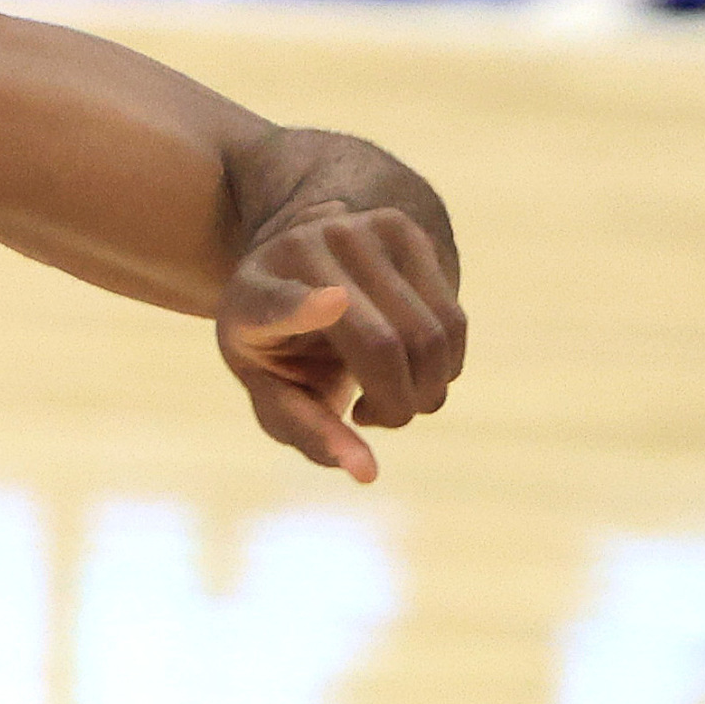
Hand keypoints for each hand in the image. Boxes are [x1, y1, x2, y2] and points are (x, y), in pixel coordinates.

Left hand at [216, 205, 464, 482]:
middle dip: (398, 407)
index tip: (333, 302)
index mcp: (251, 297)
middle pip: (385, 345)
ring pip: (432, 335)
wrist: (296, 266)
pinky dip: (444, 364)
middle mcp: (302, 251)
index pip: (276, 304)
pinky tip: (410, 367)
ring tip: (389, 397)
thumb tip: (368, 473)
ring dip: (427, 390)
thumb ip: (310, 433)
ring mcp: (357, 231)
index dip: (301, 308)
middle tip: (377, 420)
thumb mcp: (274, 391)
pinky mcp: (405, 230)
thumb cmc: (279, 347)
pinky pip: (453, 321)